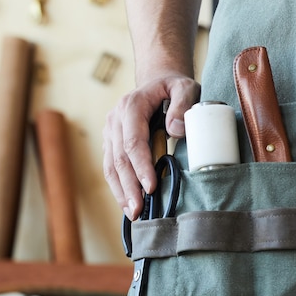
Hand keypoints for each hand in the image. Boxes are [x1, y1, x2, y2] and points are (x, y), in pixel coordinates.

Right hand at [103, 73, 199, 219]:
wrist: (156, 83)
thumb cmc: (173, 87)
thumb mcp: (185, 87)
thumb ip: (183, 104)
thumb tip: (175, 130)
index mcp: (131, 106)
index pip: (133, 142)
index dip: (141, 166)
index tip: (151, 187)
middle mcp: (114, 120)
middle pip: (119, 158)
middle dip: (129, 186)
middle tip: (139, 210)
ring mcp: (109, 132)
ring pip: (110, 166)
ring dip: (120, 191)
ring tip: (132, 213)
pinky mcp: (110, 142)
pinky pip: (110, 167)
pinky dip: (118, 186)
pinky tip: (127, 203)